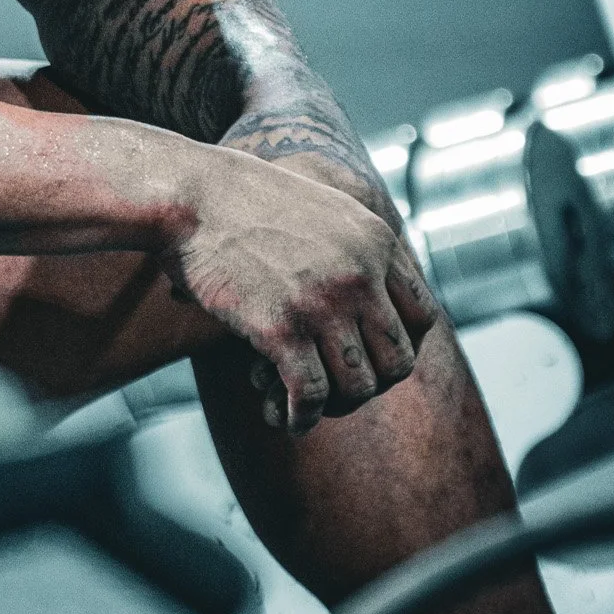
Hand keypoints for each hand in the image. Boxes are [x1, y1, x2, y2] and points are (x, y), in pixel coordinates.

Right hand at [164, 146, 437, 433]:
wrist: (191, 194)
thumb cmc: (245, 203)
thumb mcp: (323, 209)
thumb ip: (356, 248)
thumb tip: (370, 297)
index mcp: (376, 241)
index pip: (422, 319)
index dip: (399, 349)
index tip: (368, 359)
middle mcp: (360, 273)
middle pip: (399, 360)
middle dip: (371, 385)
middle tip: (337, 390)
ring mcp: (322, 302)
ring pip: (359, 385)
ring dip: (334, 407)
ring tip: (307, 407)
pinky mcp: (280, 328)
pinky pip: (311, 395)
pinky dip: (301, 417)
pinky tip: (285, 419)